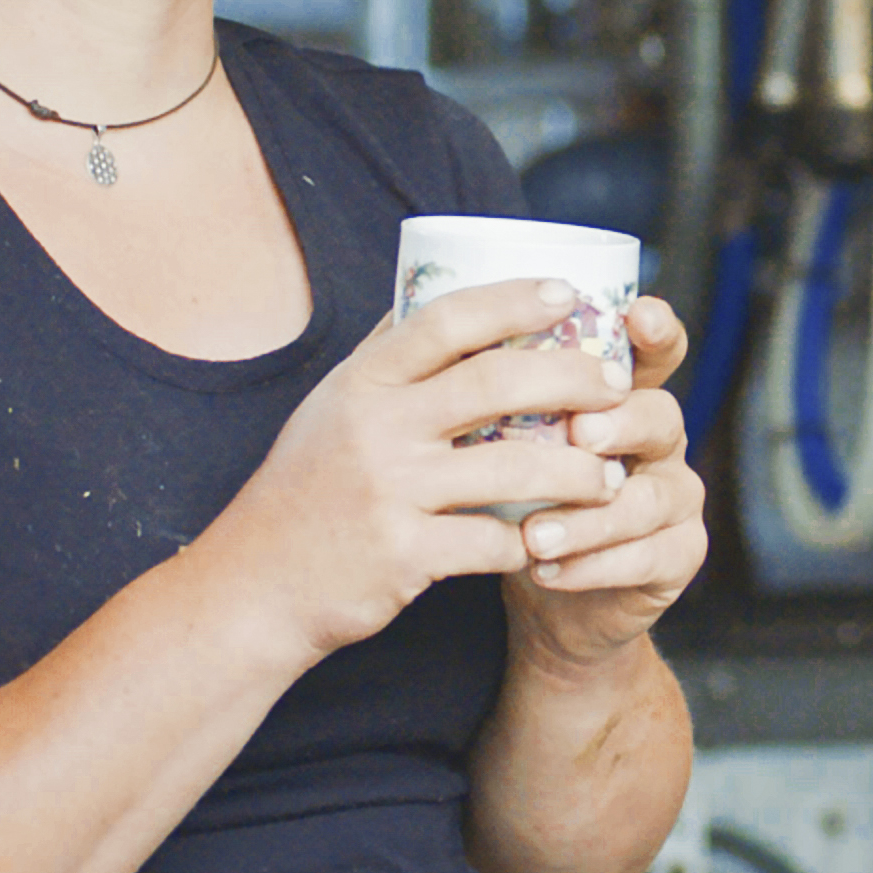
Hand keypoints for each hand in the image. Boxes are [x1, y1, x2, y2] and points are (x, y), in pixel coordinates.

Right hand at [208, 279, 629, 661]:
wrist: (254, 585)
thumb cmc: (305, 488)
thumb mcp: (331, 407)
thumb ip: (386, 358)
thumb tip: (435, 287)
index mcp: (362, 381)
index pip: (447, 319)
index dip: (513, 299)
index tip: (568, 293)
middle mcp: (374, 426)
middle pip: (496, 382)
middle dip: (573, 379)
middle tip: (618, 386)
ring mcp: (389, 491)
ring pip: (513, 468)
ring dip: (577, 472)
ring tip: (612, 476)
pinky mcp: (403, 555)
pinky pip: (494, 544)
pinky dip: (531, 544)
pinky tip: (553, 542)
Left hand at [500, 296, 707, 675]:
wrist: (537, 585)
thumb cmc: (509, 493)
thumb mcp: (497, 437)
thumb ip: (484, 384)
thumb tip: (413, 308)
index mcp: (619, 396)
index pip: (652, 352)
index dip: (657, 330)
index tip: (639, 313)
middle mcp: (657, 439)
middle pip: (662, 416)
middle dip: (622, 423)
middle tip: (581, 432)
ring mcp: (674, 498)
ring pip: (651, 498)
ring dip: (593, 516)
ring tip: (536, 533)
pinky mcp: (676, 557)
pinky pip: (648, 558)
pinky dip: (594, 564)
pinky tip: (547, 567)